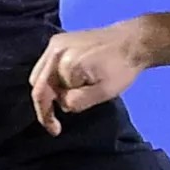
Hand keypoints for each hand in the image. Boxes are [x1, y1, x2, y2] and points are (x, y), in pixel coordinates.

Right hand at [31, 21, 152, 134]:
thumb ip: (78, 101)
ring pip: (39, 73)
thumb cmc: (122, 68)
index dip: (46, 116)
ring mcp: (56, 42)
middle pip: (36, 83)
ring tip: (71, 94)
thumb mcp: (104, 92)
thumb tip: (62, 105)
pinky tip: (71, 82)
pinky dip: (53, 77)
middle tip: (67, 108)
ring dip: (50, 88)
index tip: (55, 130)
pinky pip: (46, 64)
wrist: (133, 41)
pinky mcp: (60, 39)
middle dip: (48, 100)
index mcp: (65, 63)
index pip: (43, 95)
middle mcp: (55, 50)